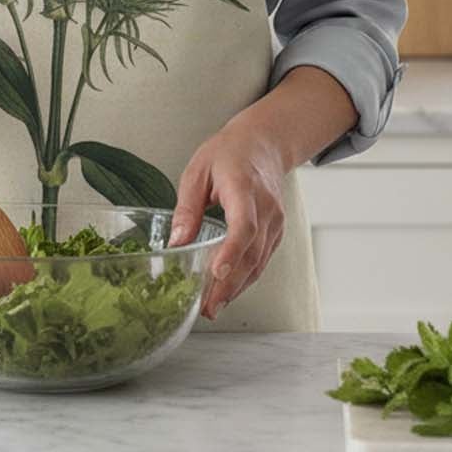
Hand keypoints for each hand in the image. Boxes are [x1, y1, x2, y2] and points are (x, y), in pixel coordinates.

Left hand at [167, 120, 286, 320]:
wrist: (263, 144)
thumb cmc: (229, 153)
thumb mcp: (197, 171)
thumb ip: (187, 208)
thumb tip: (176, 243)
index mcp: (243, 187)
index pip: (243, 225)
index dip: (232, 251)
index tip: (217, 272)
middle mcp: (266, 207)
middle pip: (251, 252)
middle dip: (228, 283)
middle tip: (206, 306)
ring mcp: (275, 221)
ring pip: (259, 261)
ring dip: (237, 288)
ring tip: (213, 307)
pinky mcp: (276, 231)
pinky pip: (262, 260)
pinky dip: (246, 278)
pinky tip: (228, 291)